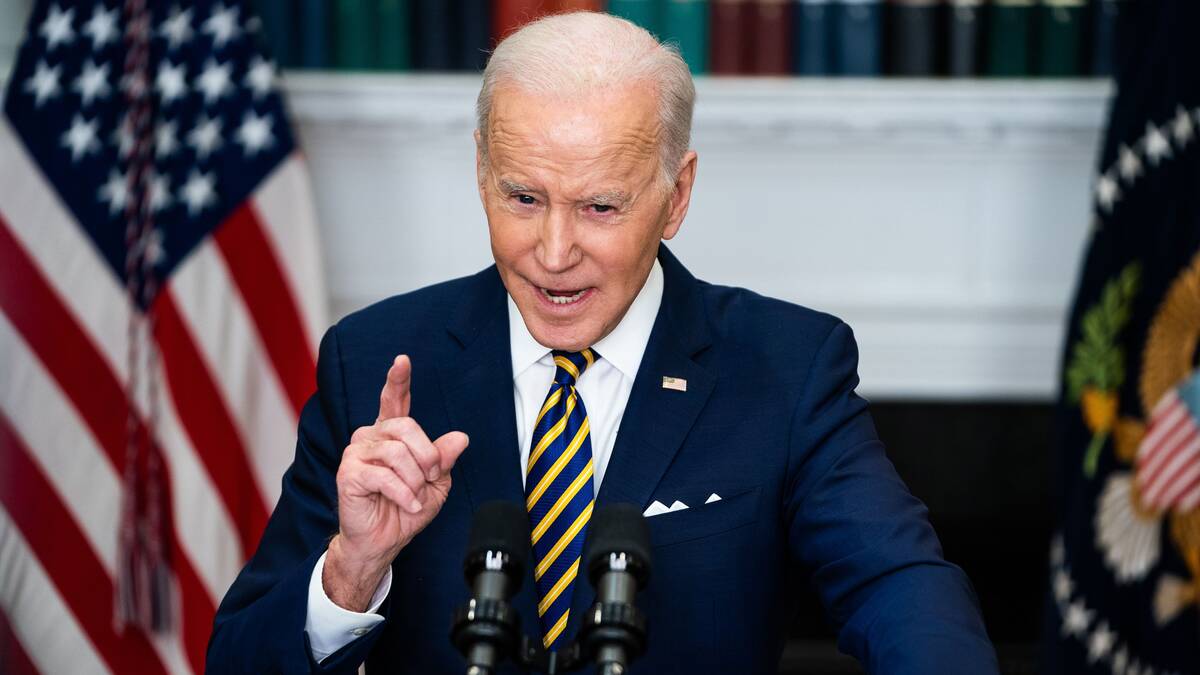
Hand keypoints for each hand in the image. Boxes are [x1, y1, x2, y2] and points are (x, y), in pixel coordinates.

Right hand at [323, 355, 468, 610]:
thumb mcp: (436, 483)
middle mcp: (370, 438)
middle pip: (406, 427)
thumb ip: (444, 459)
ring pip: (396, 452)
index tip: (402, 360)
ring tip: (415, 497)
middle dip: (427, 456)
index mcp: (391, 435)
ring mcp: (356, 454)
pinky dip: (404, 493)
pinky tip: (408, 505)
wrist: (382, 541)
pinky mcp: (348, 474)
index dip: (398, 380)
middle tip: (430, 479)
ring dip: (415, 479)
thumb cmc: (405, 510)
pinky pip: (384, 475)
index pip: (394, 401)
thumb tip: (460, 438)